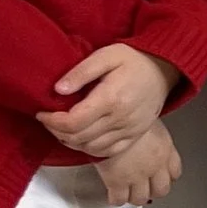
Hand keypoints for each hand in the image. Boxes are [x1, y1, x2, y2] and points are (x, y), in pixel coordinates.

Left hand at [37, 43, 174, 156]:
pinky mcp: (134, 136)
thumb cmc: (134, 60)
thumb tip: (58, 89)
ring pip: (90, 148)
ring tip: (62, 128)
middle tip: (49, 120)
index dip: (52, 121)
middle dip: (57, 131)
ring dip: (70, 141)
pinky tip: (81, 137)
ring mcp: (129, 130)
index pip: (73, 122)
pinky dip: (88, 149)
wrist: (164, 69)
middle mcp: (121, 118)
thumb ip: (81, 71)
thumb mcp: (106, 55)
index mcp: (111, 98)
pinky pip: (107, 152)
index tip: (42, 113)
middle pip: (78, 137)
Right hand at [93, 124, 179, 207]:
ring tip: (128, 192)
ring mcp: (137, 176)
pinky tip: (113, 194)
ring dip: (135, 196)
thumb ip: (151, 131)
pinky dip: (116, 199)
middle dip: (153, 190)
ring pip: (141, 198)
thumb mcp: (147, 119)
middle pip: (161, 189)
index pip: (175, 171)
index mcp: (165, 148)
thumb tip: (146, 129)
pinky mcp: (117, 182)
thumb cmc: (127, 112)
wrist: (111, 118)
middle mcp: (155, 165)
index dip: (168, 176)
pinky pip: (119, 199)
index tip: (162, 175)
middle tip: (145, 188)